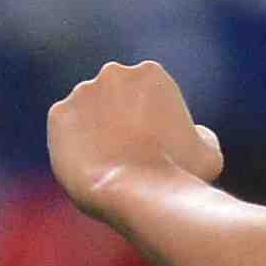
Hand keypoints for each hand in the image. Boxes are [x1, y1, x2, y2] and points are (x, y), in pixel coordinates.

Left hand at [46, 61, 224, 217]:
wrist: (137, 192)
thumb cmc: (179, 174)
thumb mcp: (208, 152)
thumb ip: (199, 134)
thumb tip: (191, 133)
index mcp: (151, 73)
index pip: (147, 94)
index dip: (152, 120)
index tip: (154, 145)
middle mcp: (114, 74)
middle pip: (115, 97)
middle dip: (120, 119)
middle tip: (128, 153)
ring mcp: (82, 92)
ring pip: (88, 112)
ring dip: (95, 130)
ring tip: (107, 164)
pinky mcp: (58, 115)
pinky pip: (64, 129)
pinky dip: (72, 144)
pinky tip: (88, 165)